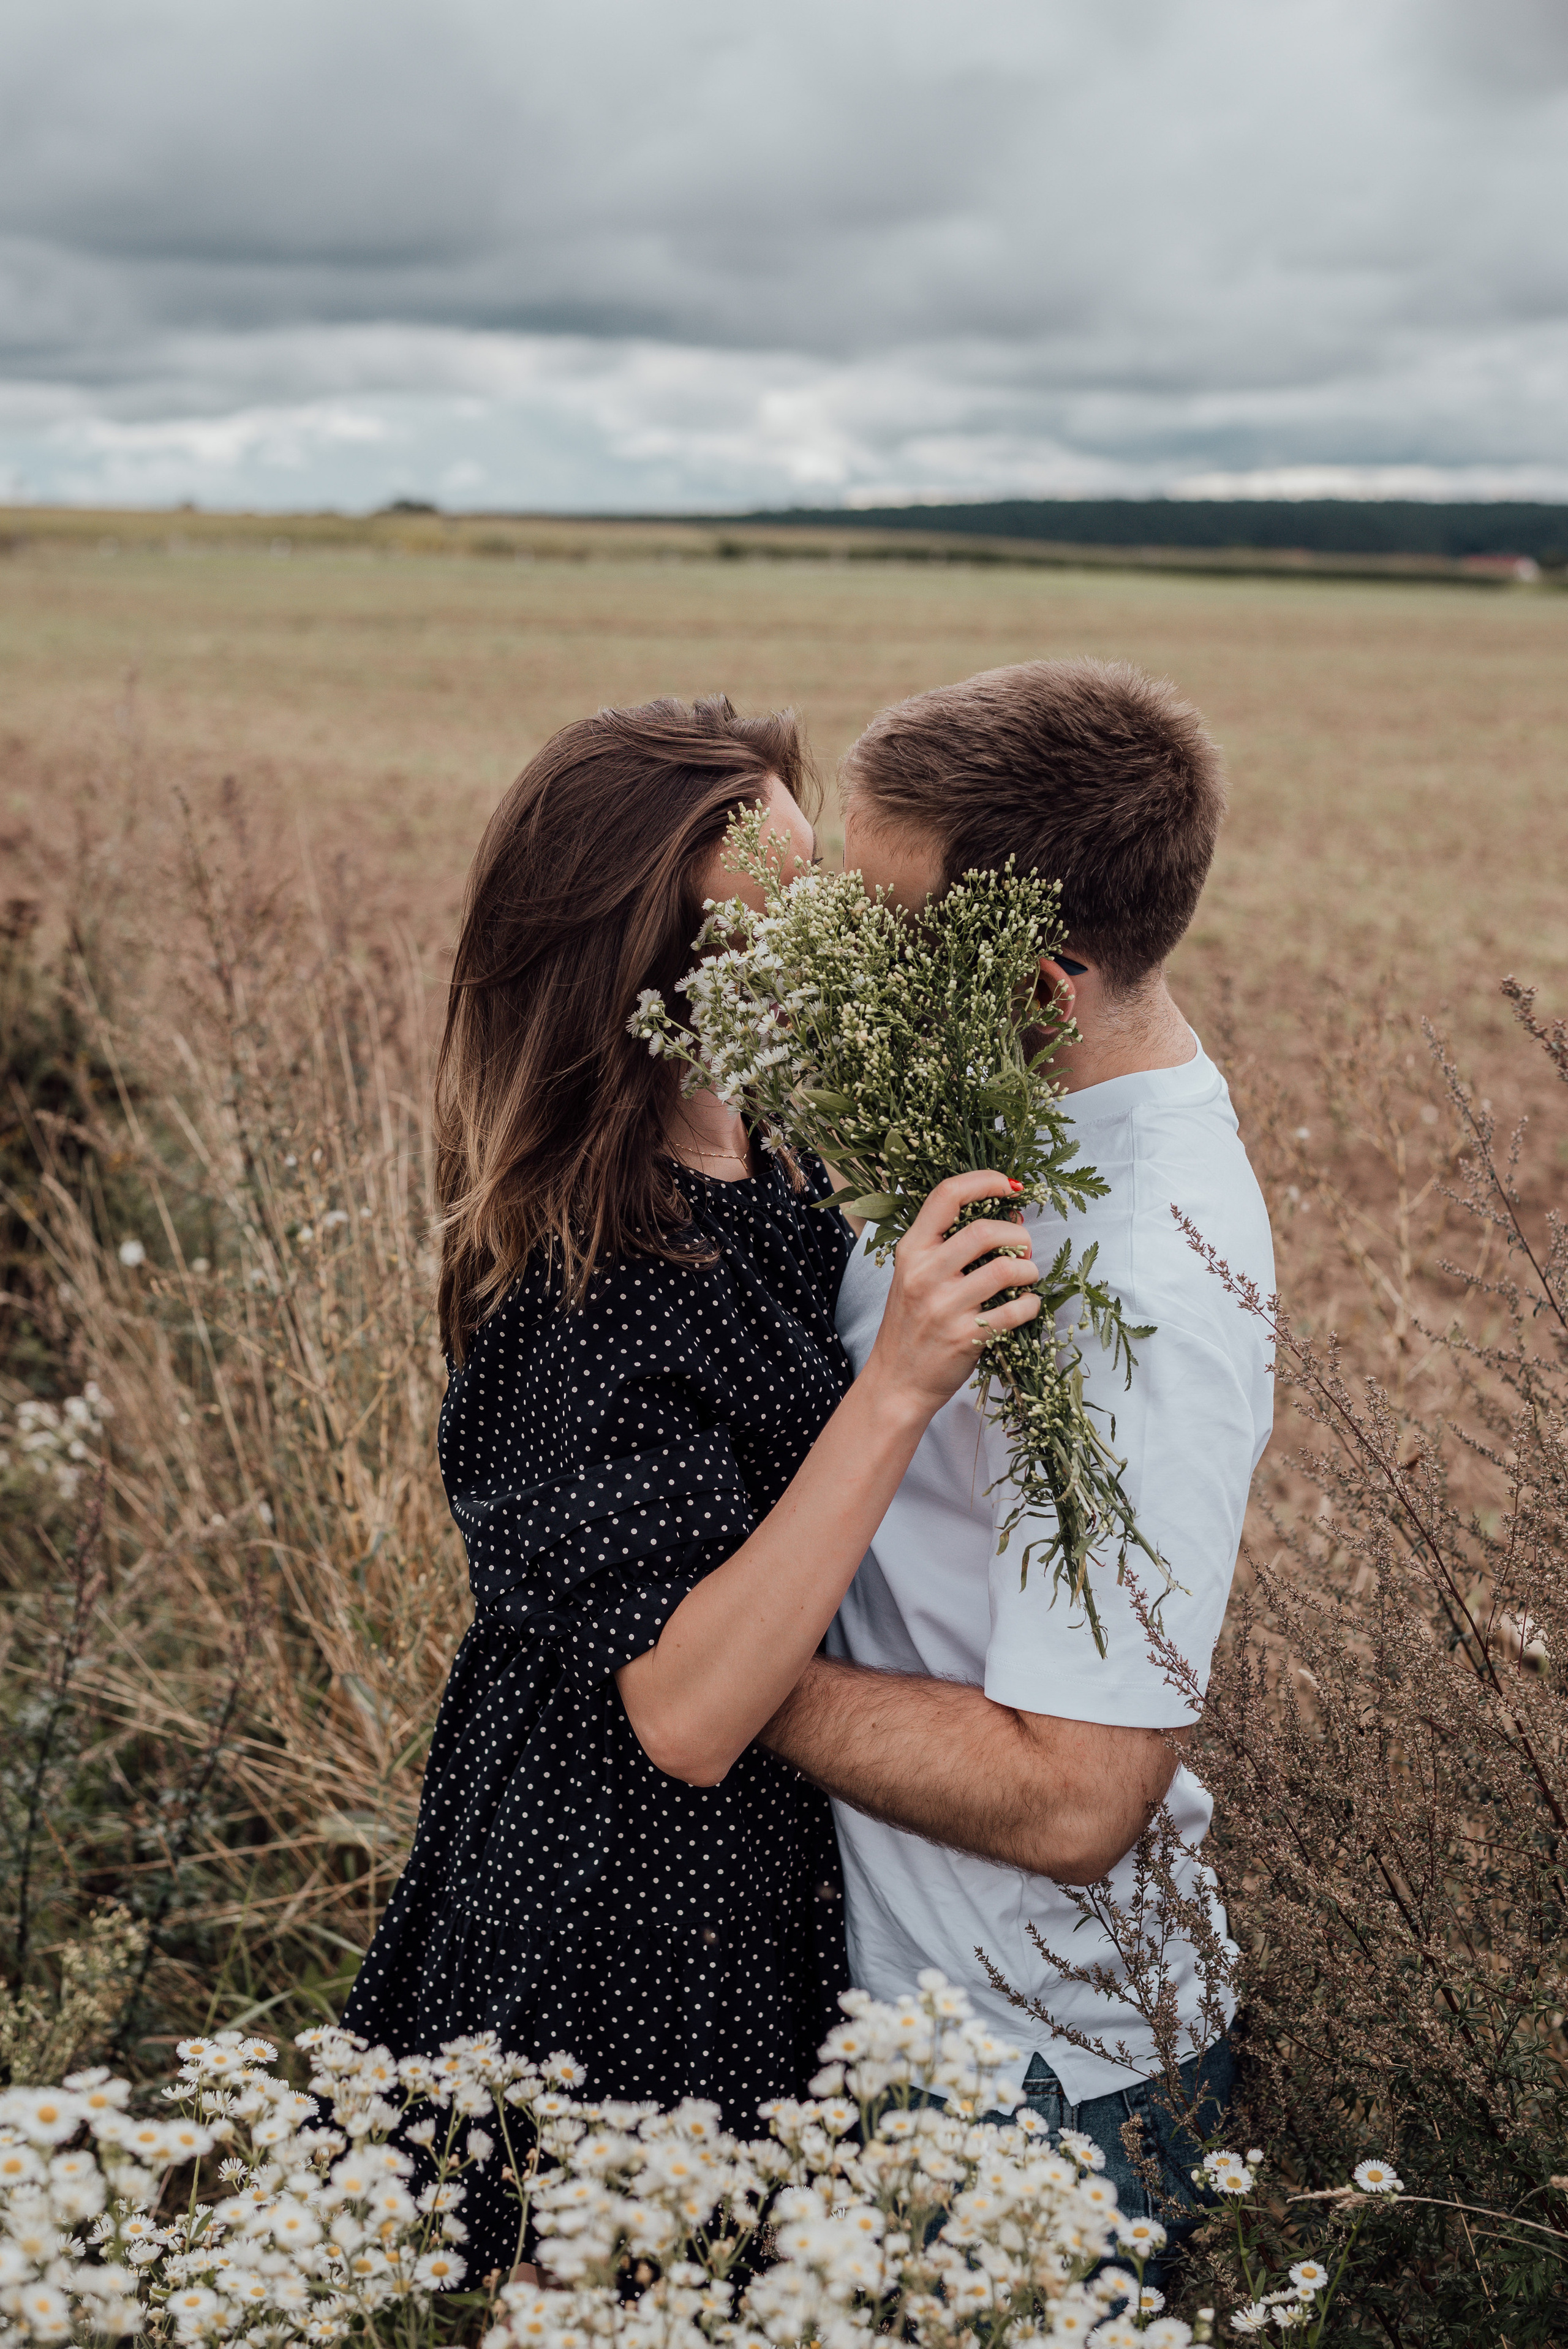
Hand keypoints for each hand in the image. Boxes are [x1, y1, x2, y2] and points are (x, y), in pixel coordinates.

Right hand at [865, 1172, 1041, 1419]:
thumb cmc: (911, 1324)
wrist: (896, 1381)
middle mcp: (924, 1274)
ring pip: (1006, 1269)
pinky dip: (1031, 1304)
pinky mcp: (965, 1338)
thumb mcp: (918, 1276)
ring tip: (1027, 1277)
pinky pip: (1015, 1310)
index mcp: (911, 1251)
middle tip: (1023, 1249)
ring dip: (1029, 1270)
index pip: (946, 1196)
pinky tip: (1026, 1305)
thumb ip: (952, 1246)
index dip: (983, 1181)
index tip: (1008, 1186)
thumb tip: (1011, 1216)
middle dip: (1018, 1235)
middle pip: (985, 1231)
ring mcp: (944, 1307)